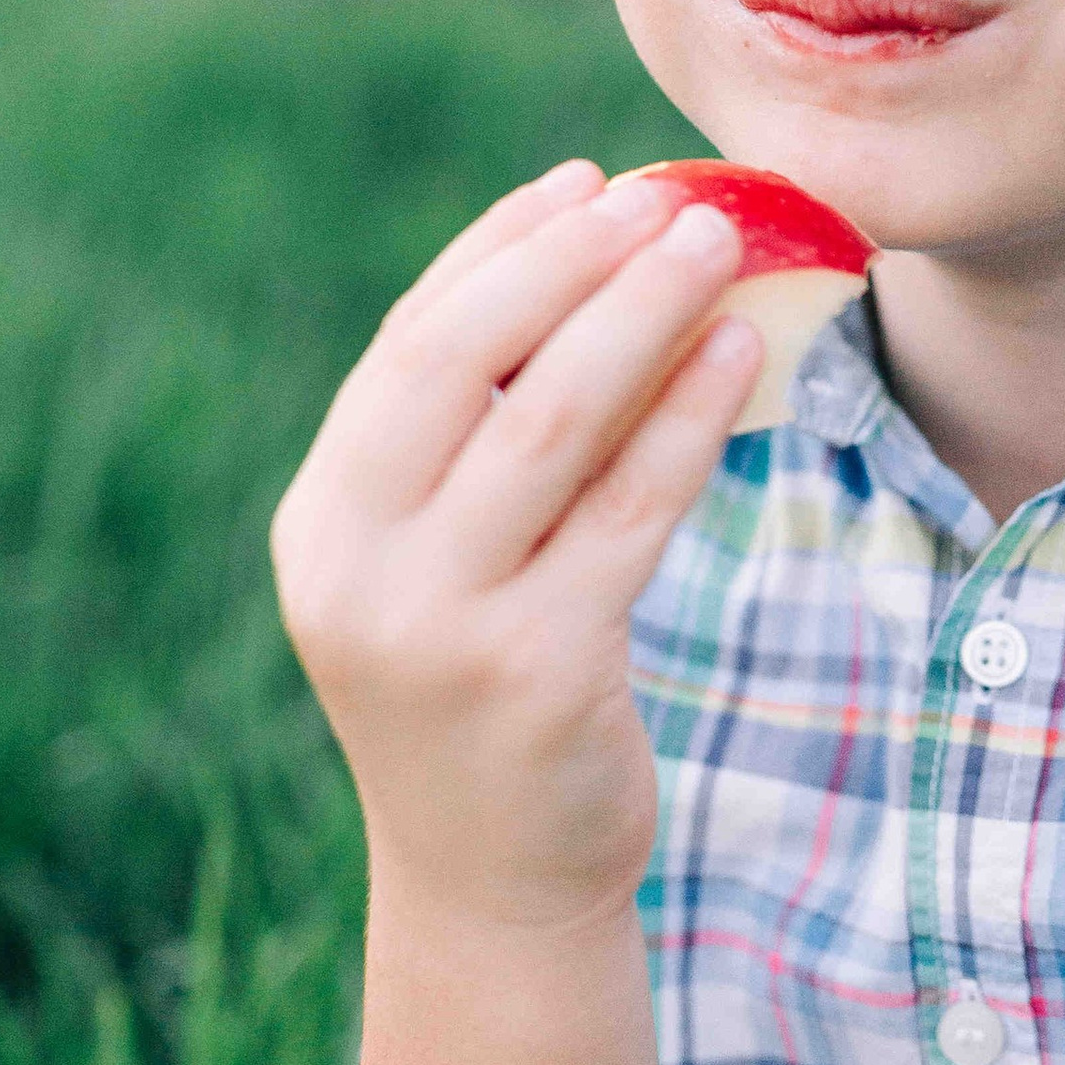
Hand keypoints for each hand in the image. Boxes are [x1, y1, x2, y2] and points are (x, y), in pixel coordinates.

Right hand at [273, 159, 761, 927]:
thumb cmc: (482, 687)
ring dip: (643, 315)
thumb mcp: (437, 565)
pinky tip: (744, 353)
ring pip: (556, 422)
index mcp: (321, 522)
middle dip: (571, 264)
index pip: (409, 348)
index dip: (499, 253)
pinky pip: (631, 510)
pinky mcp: (541, 669)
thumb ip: (472, 446)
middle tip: (664, 200)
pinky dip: (689, 417)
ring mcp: (443, 623)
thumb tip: (587, 265)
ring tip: (720, 246)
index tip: (582, 184)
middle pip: (467, 364)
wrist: (494, 880)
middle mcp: (359, 567)